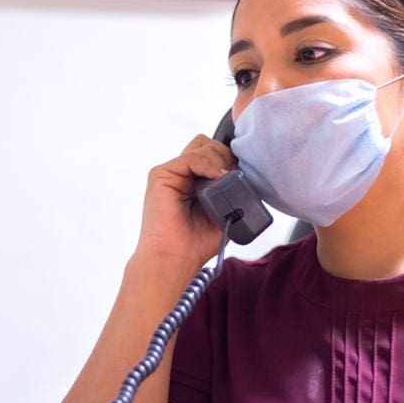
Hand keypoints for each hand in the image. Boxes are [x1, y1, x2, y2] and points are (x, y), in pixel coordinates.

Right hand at [134, 135, 237, 267]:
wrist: (175, 258)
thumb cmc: (196, 243)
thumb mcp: (224, 213)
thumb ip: (232, 191)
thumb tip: (241, 171)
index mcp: (196, 181)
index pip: (216, 154)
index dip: (231, 159)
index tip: (242, 172)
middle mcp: (183, 174)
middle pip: (210, 145)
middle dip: (226, 156)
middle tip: (233, 177)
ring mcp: (172, 173)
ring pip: (203, 146)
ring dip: (219, 160)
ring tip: (223, 182)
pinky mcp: (161, 175)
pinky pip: (190, 157)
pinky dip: (207, 164)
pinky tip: (216, 178)